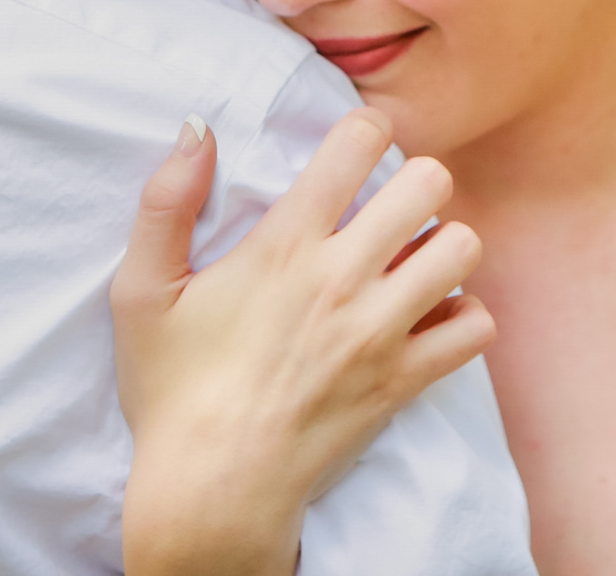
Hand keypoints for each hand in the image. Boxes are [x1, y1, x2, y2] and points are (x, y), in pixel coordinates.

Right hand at [111, 109, 494, 575]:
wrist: (212, 487)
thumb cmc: (172, 387)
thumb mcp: (141, 290)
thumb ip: (165, 202)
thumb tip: (198, 129)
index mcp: (284, 245)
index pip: (358, 142)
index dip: (364, 129)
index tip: (355, 147)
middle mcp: (342, 279)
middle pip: (428, 183)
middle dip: (415, 179)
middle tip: (391, 202)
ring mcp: (380, 332)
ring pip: (462, 248)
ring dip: (443, 243)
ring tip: (414, 256)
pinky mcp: (405, 381)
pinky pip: (475, 328)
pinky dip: (462, 316)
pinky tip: (429, 316)